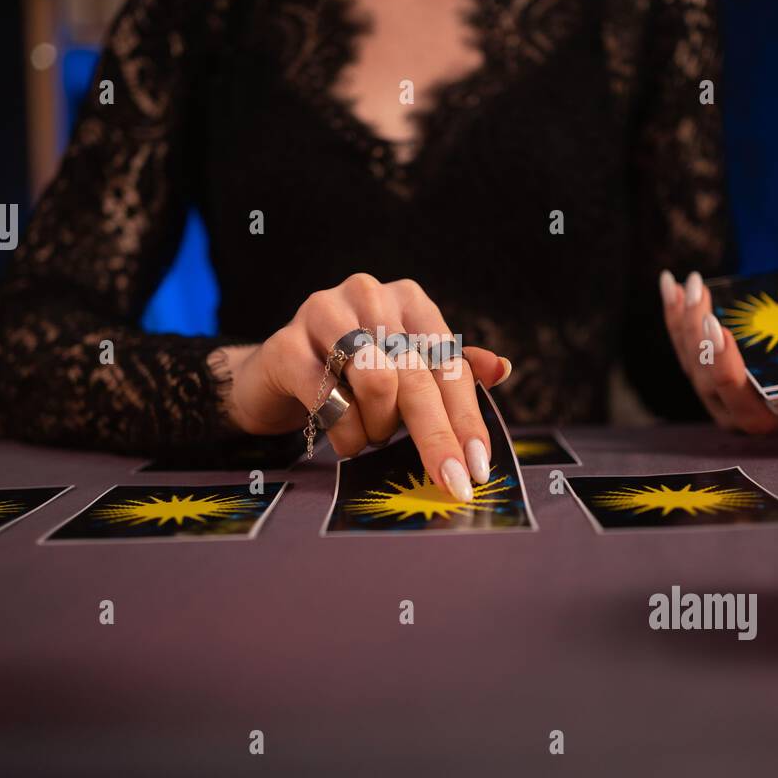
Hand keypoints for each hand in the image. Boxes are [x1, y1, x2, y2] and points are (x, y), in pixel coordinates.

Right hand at [212, 273, 510, 500]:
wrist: (275, 372)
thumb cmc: (352, 374)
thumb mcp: (406, 369)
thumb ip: (451, 371)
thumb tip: (502, 369)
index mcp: (408, 299)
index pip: (448, 363)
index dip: (466, 418)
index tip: (479, 465)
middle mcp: (368, 295)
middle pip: (416, 376)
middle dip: (437, 437)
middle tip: (450, 482)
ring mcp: (323, 314)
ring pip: (376, 383)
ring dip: (379, 427)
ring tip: (372, 435)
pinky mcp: (285, 345)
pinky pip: (329, 400)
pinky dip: (346, 433)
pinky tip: (347, 440)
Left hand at [660, 270, 777, 433]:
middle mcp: (770, 418)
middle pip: (740, 400)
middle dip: (723, 365)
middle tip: (716, 326)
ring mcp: (729, 403)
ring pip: (702, 375)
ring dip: (692, 332)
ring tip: (697, 291)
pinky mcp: (705, 381)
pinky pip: (686, 351)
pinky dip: (676, 318)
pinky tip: (671, 284)